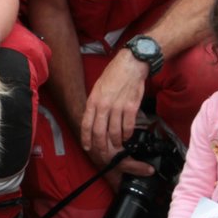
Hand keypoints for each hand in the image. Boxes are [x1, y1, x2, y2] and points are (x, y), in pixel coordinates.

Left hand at [81, 52, 149, 174]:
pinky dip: (127, 134)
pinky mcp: (131, 107)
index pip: (86, 124)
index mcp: (93, 100)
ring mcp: (118, 107)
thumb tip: (93, 119)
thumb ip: (95, 104)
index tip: (88, 147)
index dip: (86, 139)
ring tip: (117, 145)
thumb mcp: (98, 88)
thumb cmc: (114, 74)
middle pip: (100, 132)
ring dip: (116, 142)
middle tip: (104, 153)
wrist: (131, 64)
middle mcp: (104, 105)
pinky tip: (127, 136)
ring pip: (115, 132)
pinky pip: (128, 126)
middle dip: (101, 146)